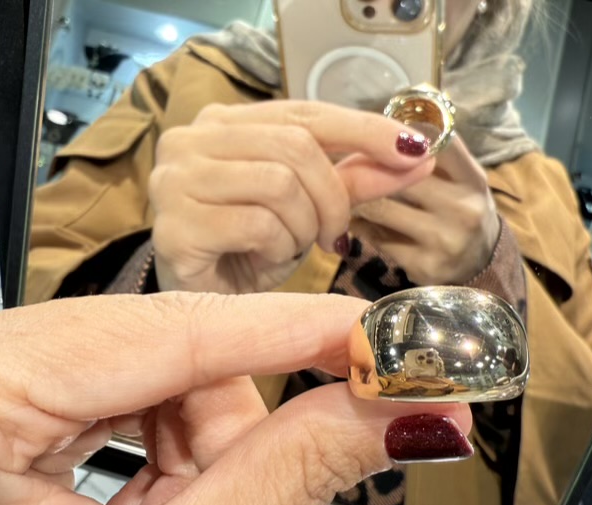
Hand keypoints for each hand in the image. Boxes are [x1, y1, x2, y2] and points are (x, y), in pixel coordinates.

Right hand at [150, 100, 435, 293]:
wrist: (203, 305)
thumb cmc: (250, 250)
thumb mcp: (307, 208)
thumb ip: (353, 179)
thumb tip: (416, 156)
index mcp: (224, 122)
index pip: (305, 112)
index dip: (364, 130)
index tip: (414, 149)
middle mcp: (191, 140)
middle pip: (296, 147)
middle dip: (333, 199)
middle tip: (335, 236)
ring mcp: (176, 181)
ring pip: (280, 185)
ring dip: (303, 228)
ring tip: (289, 248)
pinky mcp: (174, 226)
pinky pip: (258, 225)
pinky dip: (277, 250)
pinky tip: (263, 260)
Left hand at [351, 134, 500, 284]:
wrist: (480, 264)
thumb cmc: (459, 208)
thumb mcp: (460, 177)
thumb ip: (431, 153)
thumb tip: (382, 123)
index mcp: (473, 178)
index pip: (437, 141)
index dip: (400, 135)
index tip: (376, 134)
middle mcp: (463, 208)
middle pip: (397, 174)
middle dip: (365, 164)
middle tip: (339, 158)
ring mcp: (444, 240)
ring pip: (379, 207)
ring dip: (355, 195)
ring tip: (340, 186)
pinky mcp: (422, 266)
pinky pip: (375, 238)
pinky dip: (358, 225)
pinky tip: (352, 218)